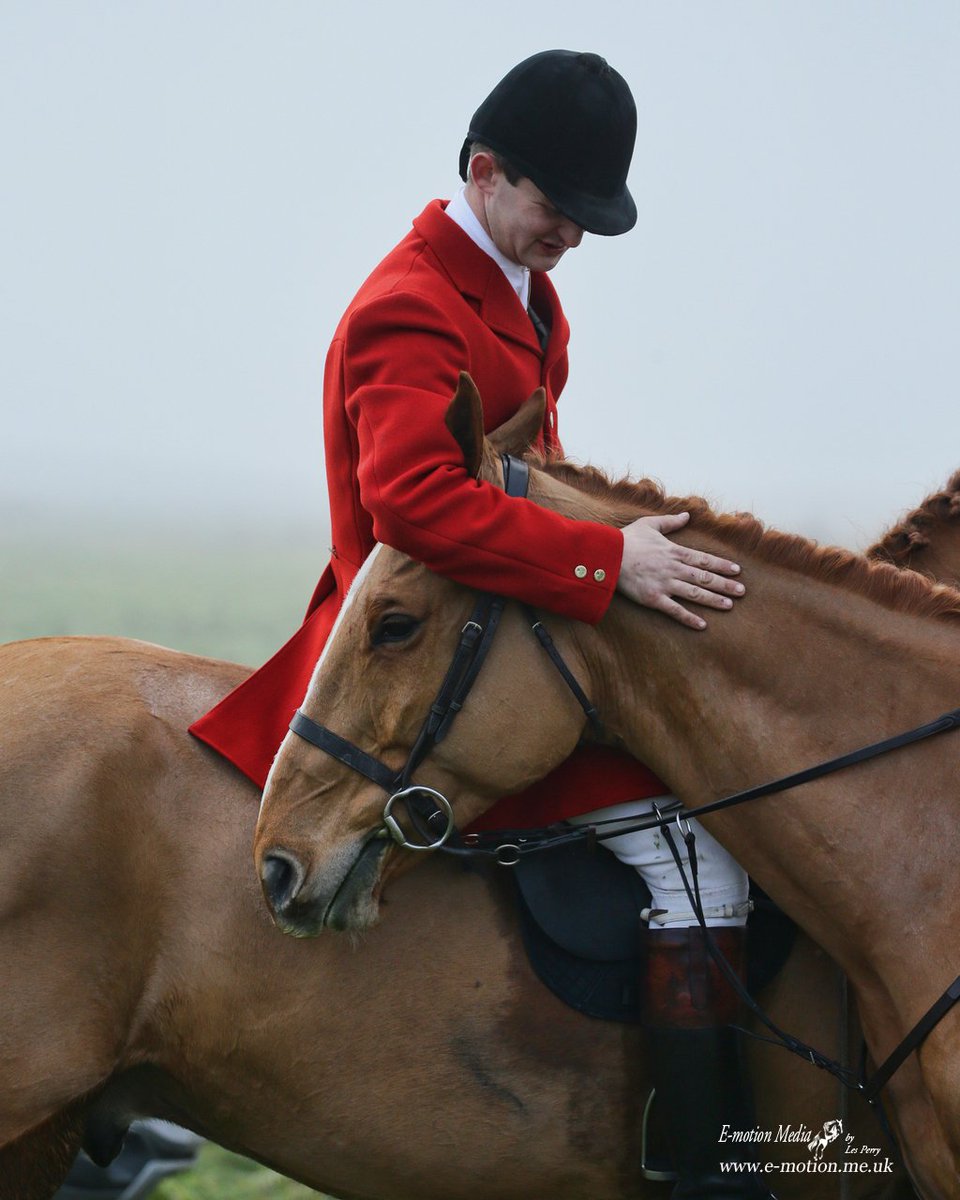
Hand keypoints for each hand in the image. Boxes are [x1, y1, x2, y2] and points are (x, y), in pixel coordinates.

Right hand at [617, 512, 743, 629]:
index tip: (737, 570)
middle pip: (705, 577)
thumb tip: (687, 514)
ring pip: (695, 593)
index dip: (722, 565)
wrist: (608, 556)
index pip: (704, 559)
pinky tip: (702, 625)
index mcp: (674, 551)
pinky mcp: (654, 598)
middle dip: (725, 584)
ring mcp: (665, 584)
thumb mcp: (649, 524)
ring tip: (730, 605)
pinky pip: (675, 610)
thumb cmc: (627, 539)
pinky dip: (689, 618)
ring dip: (714, 600)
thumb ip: (670, 521)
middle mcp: (674, 568)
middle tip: (742, 591)